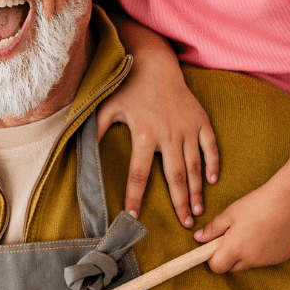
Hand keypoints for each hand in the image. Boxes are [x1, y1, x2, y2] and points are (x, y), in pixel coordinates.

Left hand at [97, 55, 218, 225]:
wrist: (155, 64)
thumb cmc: (129, 87)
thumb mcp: (107, 107)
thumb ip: (95, 130)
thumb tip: (77, 150)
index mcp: (144, 134)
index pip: (138, 173)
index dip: (135, 196)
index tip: (133, 216)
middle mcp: (168, 134)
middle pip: (175, 176)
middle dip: (180, 202)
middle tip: (185, 225)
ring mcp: (187, 128)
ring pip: (194, 166)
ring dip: (197, 190)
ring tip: (198, 212)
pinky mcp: (201, 121)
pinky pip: (210, 146)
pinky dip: (213, 164)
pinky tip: (211, 182)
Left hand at [194, 184, 289, 272]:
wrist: (288, 201)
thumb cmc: (256, 205)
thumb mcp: (229, 214)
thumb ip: (212, 229)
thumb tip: (198, 238)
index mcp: (235, 249)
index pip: (217, 267)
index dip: (213, 258)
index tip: (214, 247)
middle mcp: (252, 259)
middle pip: (233, 267)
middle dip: (229, 257)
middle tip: (234, 236)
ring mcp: (268, 260)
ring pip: (250, 263)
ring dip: (246, 254)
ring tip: (253, 231)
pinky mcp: (281, 258)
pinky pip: (266, 260)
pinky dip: (263, 252)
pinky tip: (267, 233)